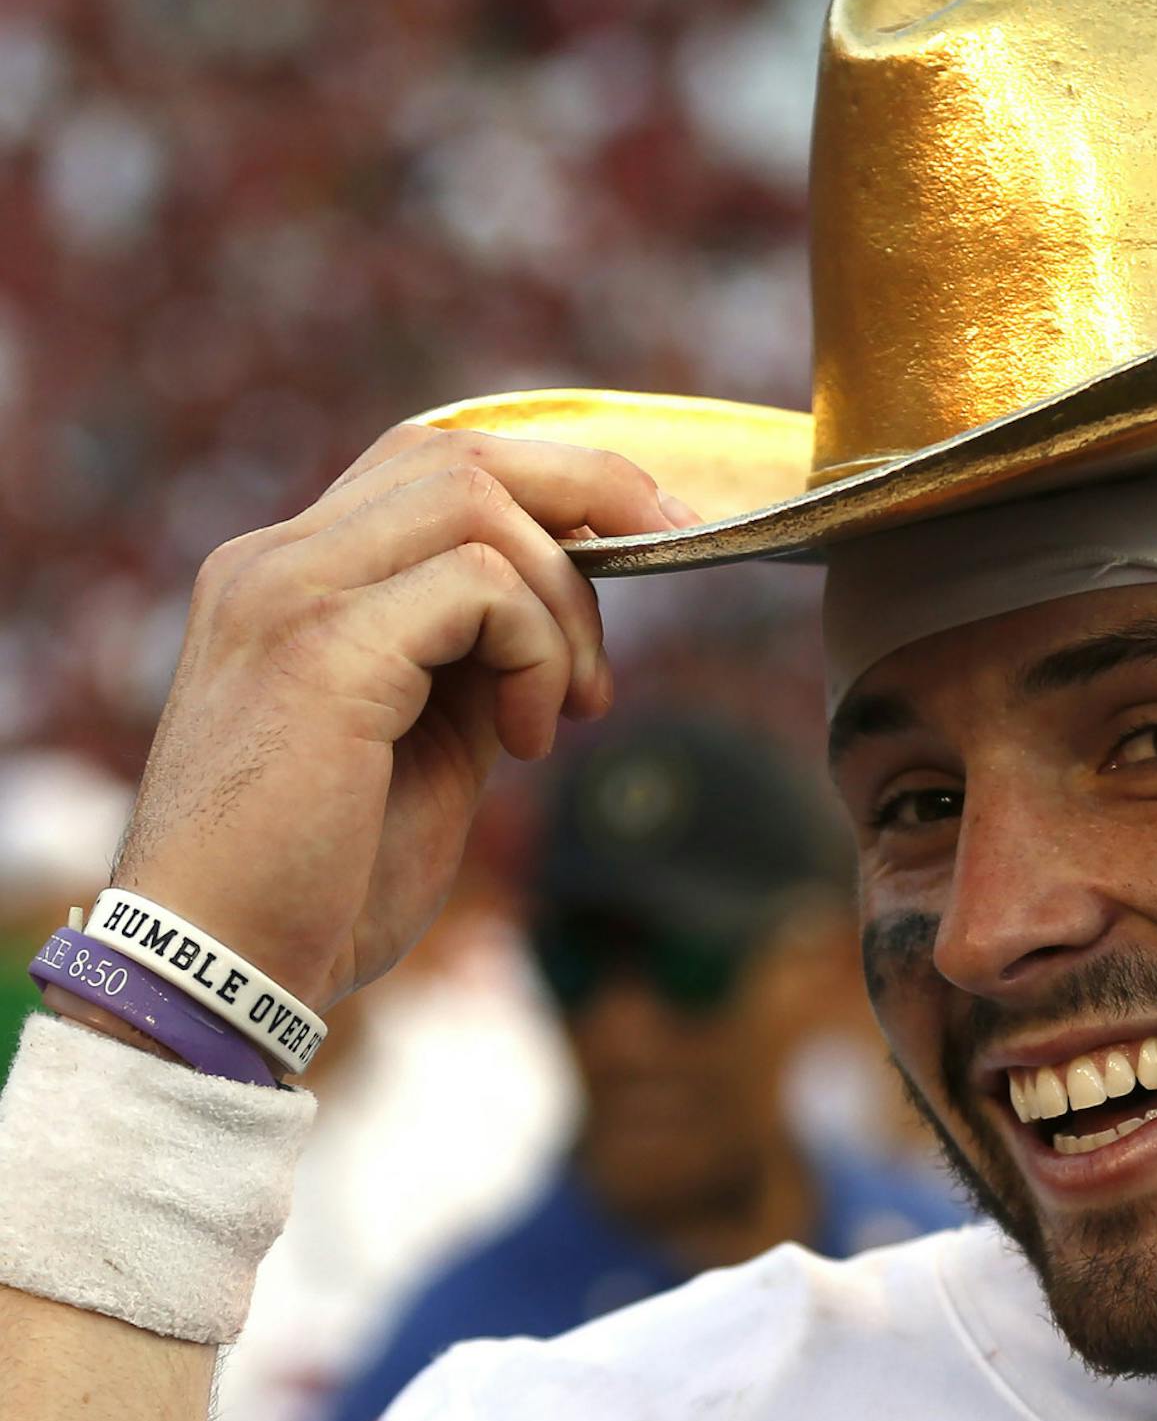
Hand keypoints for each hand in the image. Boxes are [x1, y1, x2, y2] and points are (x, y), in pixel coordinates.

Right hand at [115, 424, 697, 1013]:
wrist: (220, 971)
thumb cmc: (316, 883)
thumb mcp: (420, 749)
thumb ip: (471, 669)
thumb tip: (560, 626)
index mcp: (286, 578)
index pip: (427, 466)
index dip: (548, 486)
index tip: (641, 543)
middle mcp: (275, 562)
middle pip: (460, 449)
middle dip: (593, 491)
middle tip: (671, 554)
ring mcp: (288, 592)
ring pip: (478, 498)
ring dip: (565, 601)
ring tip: (570, 708)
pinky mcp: (322, 648)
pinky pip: (482, 585)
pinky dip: (539, 654)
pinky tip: (528, 743)